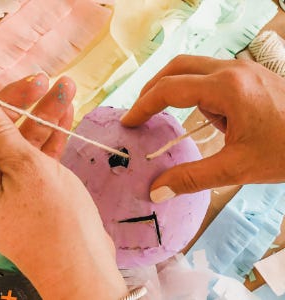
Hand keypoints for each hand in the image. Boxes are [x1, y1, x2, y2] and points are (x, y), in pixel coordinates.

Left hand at [0, 75, 126, 298]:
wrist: (84, 265)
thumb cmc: (52, 223)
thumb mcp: (24, 168)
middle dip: (14, 103)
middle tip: (40, 80)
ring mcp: (8, 183)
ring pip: (18, 139)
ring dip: (41, 113)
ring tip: (65, 88)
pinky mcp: (32, 186)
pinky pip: (35, 153)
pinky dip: (50, 134)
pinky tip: (67, 110)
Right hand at [121, 55, 284, 202]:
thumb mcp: (237, 168)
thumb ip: (192, 178)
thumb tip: (156, 191)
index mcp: (226, 88)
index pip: (170, 89)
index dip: (143, 105)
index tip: (128, 123)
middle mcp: (231, 70)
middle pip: (177, 67)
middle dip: (153, 88)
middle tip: (140, 113)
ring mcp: (242, 69)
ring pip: (193, 67)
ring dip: (172, 86)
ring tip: (160, 112)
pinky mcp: (249, 76)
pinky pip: (210, 75)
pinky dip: (192, 90)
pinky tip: (196, 113)